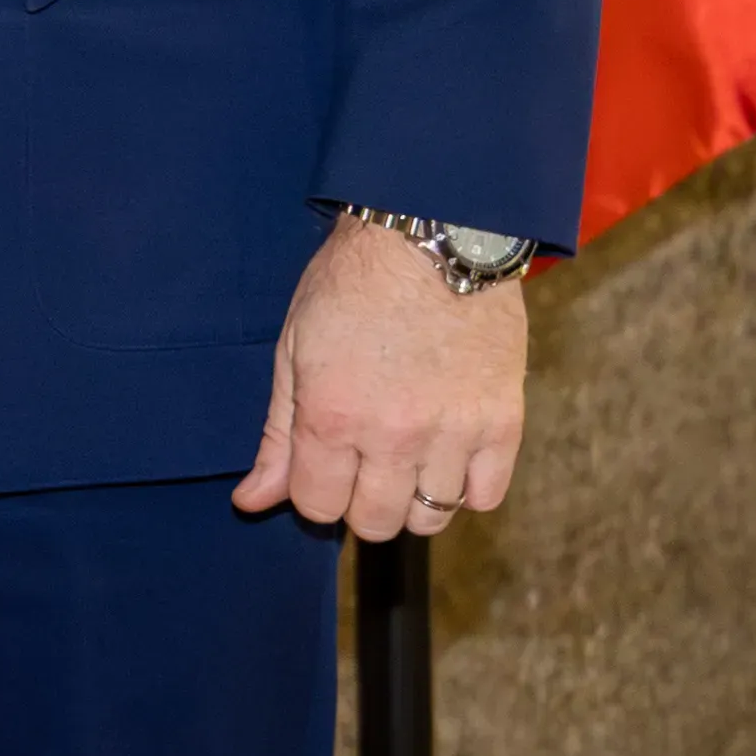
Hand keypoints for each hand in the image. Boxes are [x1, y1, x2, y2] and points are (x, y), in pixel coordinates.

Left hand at [237, 215, 527, 537]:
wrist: (432, 232)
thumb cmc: (353, 282)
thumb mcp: (295, 348)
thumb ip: (278, 433)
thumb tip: (251, 501)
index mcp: (332, 415)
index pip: (317, 506)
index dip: (315, 488)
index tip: (324, 462)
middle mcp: (393, 435)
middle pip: (374, 523)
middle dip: (360, 499)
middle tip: (365, 458)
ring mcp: (453, 433)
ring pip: (429, 517)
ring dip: (412, 496)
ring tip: (408, 454)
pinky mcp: (503, 423)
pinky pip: (484, 496)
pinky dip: (466, 486)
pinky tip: (449, 453)